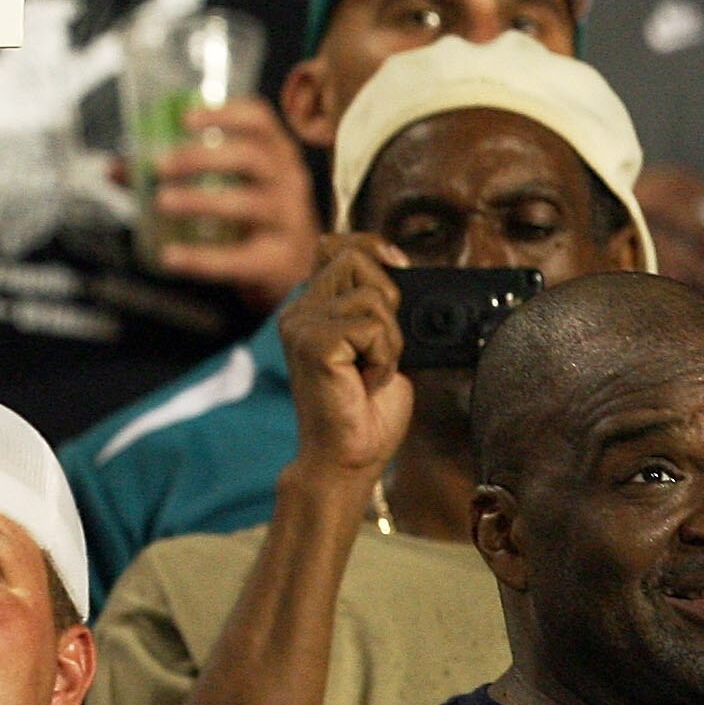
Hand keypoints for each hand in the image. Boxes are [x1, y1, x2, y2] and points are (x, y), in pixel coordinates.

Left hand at [148, 95, 322, 308]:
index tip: (184, 118)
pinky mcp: (278, 262)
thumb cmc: (251, 219)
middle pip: (251, 157)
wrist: (294, 274)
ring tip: (163, 201)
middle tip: (160, 166)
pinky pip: (238, 258)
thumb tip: (113, 168)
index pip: (260, 120)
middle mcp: (288, 181)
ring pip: (250, 204)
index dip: (224, 114)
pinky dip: (201, 258)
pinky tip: (170, 256)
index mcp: (275, 153)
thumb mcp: (224, 188)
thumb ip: (170, 175)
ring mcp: (288, 222)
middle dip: (202, 157)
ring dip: (201, 200)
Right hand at [276, 237, 413, 482]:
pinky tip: (368, 381)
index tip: (399, 263)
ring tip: (374, 370)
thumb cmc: (366, 411)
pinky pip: (371, 326)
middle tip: (382, 346)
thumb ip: (379, 309)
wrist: (349, 459)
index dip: (370, 245)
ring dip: (390, 338)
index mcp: (312, 307)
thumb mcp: (380, 345)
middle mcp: (299, 311)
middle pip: (356, 258)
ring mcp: (301, 326)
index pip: (335, 245)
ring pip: (371, 295)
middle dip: (389, 299)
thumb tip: (403, 272)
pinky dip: (385, 356)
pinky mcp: (313, 344)